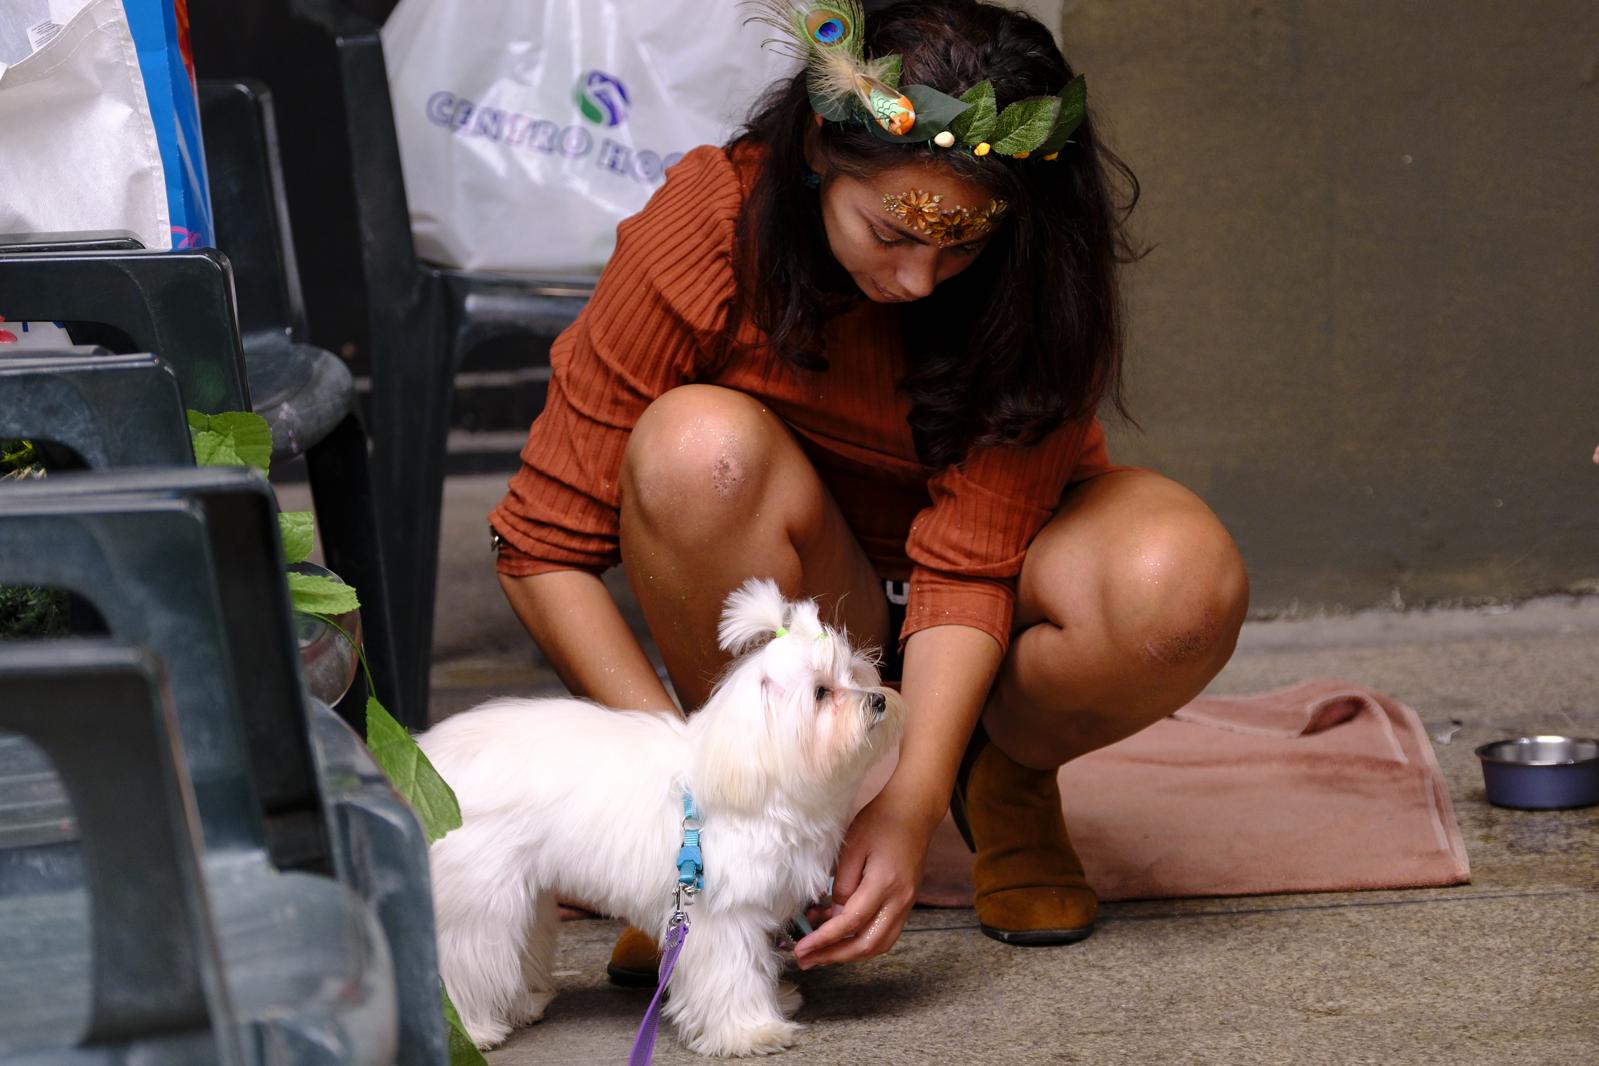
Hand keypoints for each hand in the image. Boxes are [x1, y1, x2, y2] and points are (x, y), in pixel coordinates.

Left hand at [792, 789, 937, 968]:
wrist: (914, 811)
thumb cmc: (880, 821)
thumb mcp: (852, 845)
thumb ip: (841, 881)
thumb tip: (833, 911)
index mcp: (883, 884)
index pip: (850, 923)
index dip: (824, 939)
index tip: (802, 948)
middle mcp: (899, 900)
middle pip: (866, 944)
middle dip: (834, 956)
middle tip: (806, 960)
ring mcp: (906, 904)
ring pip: (879, 945)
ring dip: (849, 954)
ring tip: (821, 954)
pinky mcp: (906, 903)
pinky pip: (886, 934)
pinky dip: (863, 942)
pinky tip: (842, 938)